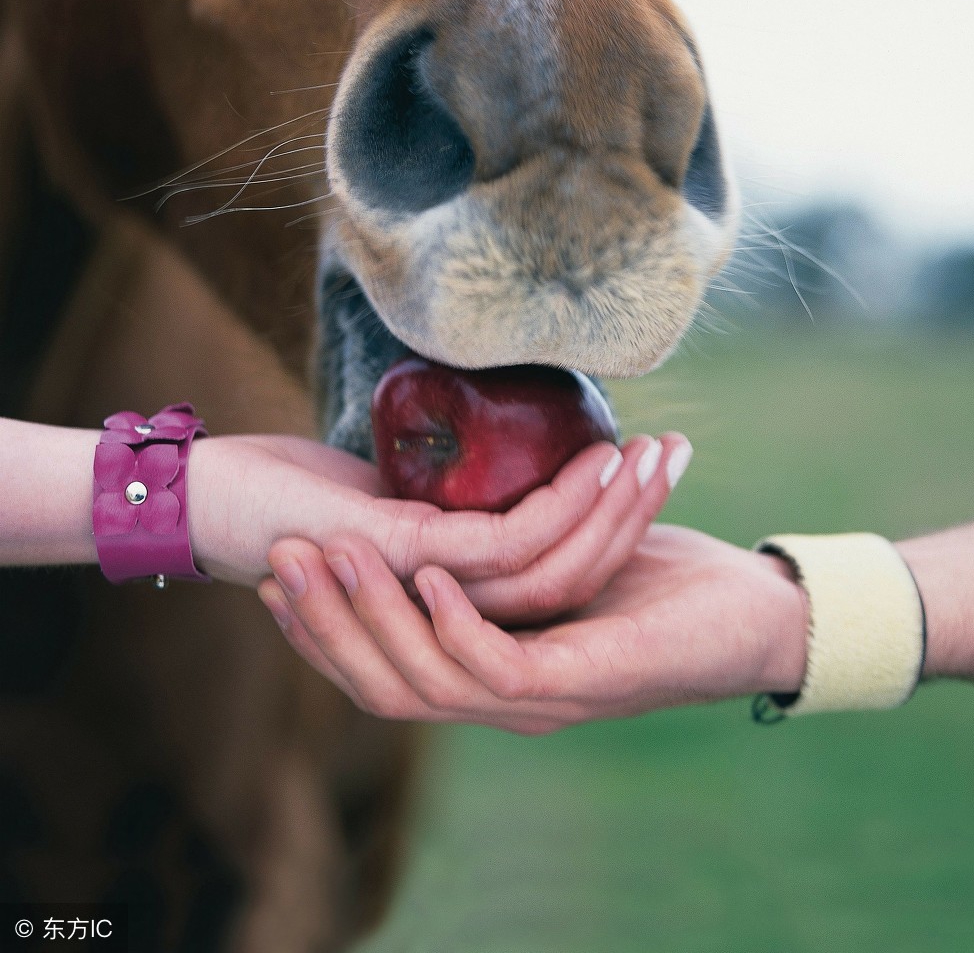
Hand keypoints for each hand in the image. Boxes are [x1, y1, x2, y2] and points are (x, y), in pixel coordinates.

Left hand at [190, 430, 685, 608]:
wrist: (207, 499)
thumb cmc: (288, 493)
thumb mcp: (384, 496)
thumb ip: (436, 502)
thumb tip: (487, 465)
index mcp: (449, 600)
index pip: (558, 582)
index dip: (614, 531)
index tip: (656, 472)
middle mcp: (452, 613)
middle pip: (574, 582)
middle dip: (634, 517)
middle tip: (677, 456)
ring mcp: (434, 594)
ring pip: (556, 570)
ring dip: (611, 508)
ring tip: (651, 451)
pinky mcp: (413, 563)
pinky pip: (508, 548)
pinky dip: (561, 505)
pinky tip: (596, 463)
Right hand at [257, 521, 808, 732]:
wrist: (751, 608)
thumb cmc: (655, 572)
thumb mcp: (555, 554)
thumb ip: (496, 547)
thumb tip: (432, 496)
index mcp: (492, 671)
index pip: (383, 670)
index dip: (322, 633)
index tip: (272, 577)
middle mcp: (504, 698)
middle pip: (384, 685)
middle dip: (324, 625)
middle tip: (278, 561)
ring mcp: (539, 700)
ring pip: (426, 679)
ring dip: (372, 616)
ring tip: (333, 553)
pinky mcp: (578, 683)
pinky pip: (494, 666)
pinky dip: (451, 623)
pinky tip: (424, 573)